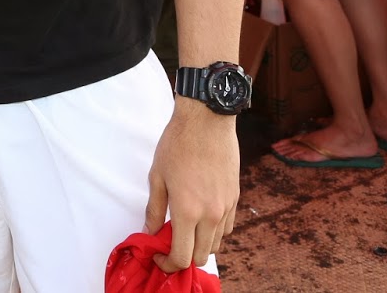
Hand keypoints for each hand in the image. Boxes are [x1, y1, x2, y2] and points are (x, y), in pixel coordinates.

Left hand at [143, 101, 238, 271]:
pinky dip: (214, 232)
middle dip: (184, 257)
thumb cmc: (177, 145)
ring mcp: (226, 207)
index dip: (168, 264)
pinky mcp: (235, 198)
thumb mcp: (157, 176)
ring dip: (200, 244)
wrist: (207, 121)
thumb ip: (154, 209)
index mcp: (188, 211)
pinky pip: (227, 227)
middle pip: (201, 256)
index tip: (159, 257)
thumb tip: (150, 231)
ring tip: (184, 229)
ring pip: (216, 244)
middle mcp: (211, 214)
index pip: (182, 256)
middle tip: (169, 244)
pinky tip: (201, 218)